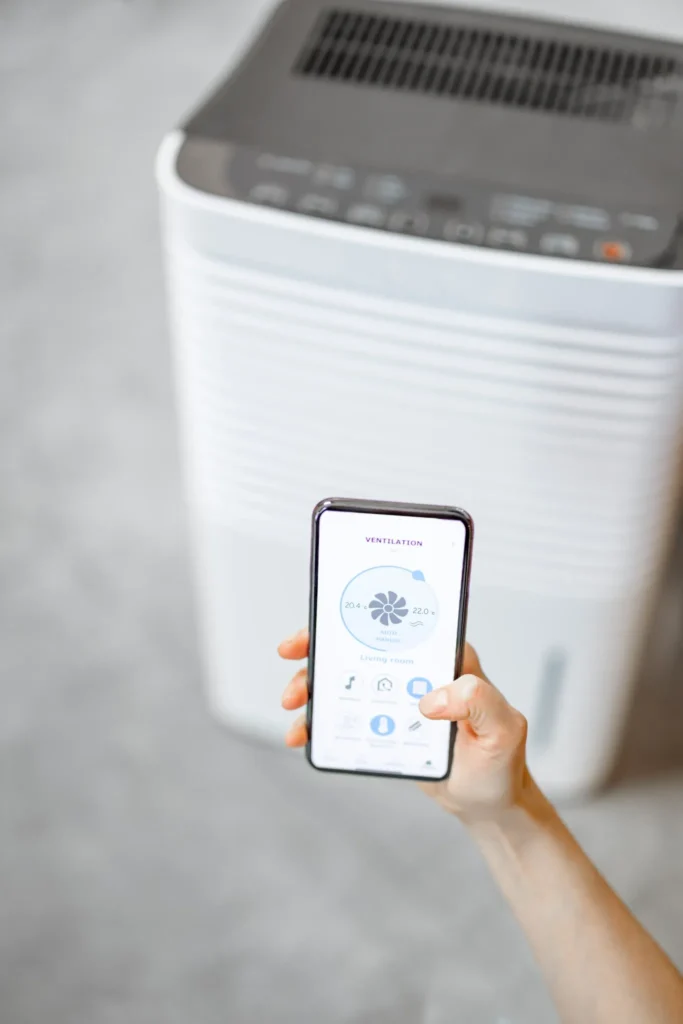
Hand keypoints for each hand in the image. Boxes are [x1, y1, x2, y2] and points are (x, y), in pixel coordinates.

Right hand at [279, 630, 531, 824]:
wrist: (488, 803)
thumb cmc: (502, 763)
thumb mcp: (504, 730)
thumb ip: (480, 702)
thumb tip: (433, 696)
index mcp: (446, 659)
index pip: (397, 625)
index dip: (356, 620)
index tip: (324, 627)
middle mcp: (415, 672)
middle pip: (358, 647)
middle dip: (317, 653)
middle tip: (294, 669)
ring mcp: (395, 698)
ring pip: (344, 680)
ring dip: (310, 688)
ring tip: (292, 708)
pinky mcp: (382, 725)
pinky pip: (344, 715)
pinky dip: (318, 722)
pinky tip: (303, 734)